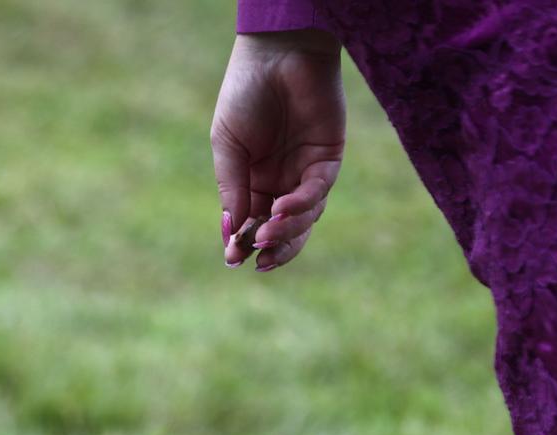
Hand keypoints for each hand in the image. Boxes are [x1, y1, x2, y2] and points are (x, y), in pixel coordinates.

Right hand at [211, 30, 345, 271]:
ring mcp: (306, 170)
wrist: (277, 53)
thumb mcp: (227, 145)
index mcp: (253, 179)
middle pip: (283, 229)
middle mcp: (282, 180)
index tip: (232, 258)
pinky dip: (301, 204)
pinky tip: (282, 208)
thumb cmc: (245, 93)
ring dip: (286, 230)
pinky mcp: (329, 158)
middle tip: (259, 260)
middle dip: (273, 247)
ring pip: (304, 217)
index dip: (244, 243)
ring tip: (267, 233)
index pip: (252, 222)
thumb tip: (231, 232)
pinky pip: (318, 191)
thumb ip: (231, 187)